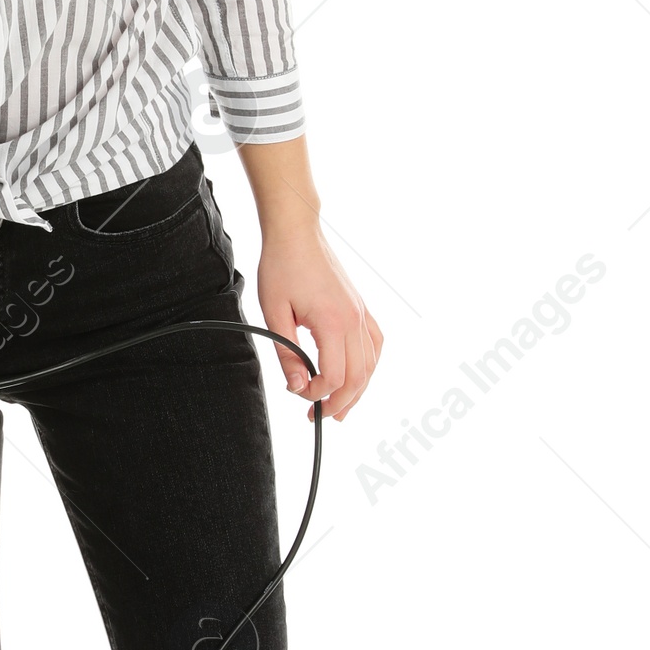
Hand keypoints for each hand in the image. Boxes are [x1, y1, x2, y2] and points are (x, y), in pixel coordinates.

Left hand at [255, 224, 382, 420]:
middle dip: (340, 402)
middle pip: (358, 376)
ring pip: (371, 364)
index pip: (335, 376)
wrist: (296, 233)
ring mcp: (361, 313)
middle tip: (320, 415)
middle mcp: (354, 319)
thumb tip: (297, 386)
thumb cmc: (282, 267)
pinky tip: (359, 376)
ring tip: (342, 407)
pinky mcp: (361, 307)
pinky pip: (375, 344)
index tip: (298, 395)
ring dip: (358, 390)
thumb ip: (287, 354)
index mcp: (332, 322)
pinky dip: (369, 365)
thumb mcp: (274, 313)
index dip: (318, 394)